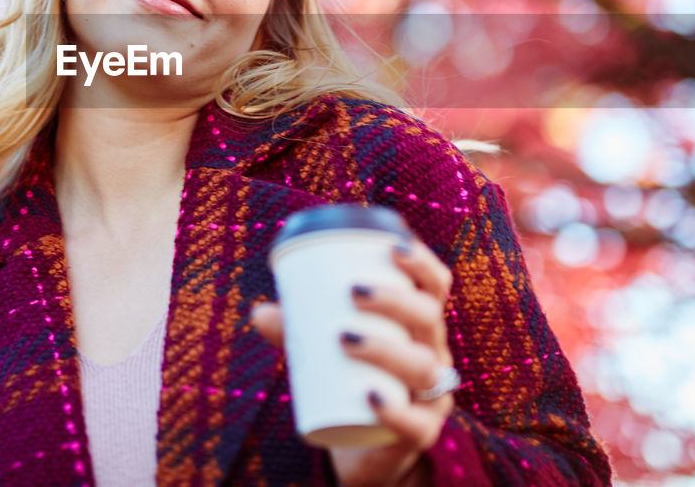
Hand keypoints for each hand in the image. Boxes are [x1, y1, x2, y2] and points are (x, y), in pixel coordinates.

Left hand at [251, 238, 455, 486]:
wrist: (366, 448)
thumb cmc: (351, 382)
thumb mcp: (327, 351)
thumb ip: (297, 332)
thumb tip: (260, 312)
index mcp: (418, 326)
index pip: (435, 287)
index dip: (422, 263)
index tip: (393, 246)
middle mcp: (433, 354)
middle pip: (429, 318)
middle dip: (395, 299)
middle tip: (353, 290)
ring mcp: (431, 395)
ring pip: (423, 367)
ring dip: (385, 347)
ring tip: (345, 337)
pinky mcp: (421, 432)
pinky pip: (418, 423)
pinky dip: (394, 410)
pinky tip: (371, 398)